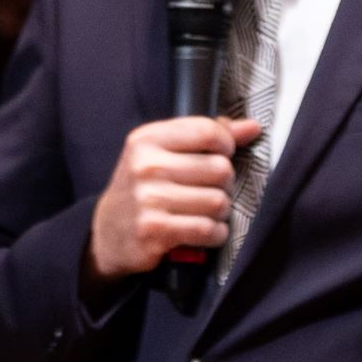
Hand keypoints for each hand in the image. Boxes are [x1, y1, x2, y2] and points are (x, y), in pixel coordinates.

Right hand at [87, 114, 249, 284]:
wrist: (109, 233)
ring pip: (218, 202)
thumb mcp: (163, 152)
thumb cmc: (145, 188)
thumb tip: (253, 128)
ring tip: (206, 213)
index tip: (221, 155)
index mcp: (147, 139)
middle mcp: (146, 166)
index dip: (226, 145)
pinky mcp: (155, 231)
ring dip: (220, 212)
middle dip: (225, 184)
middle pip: (220, 169)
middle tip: (210, 190)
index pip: (207, 131)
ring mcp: (149, 200)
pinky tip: (205, 231)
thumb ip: (207, 135)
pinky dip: (215, 234)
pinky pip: (208, 230)